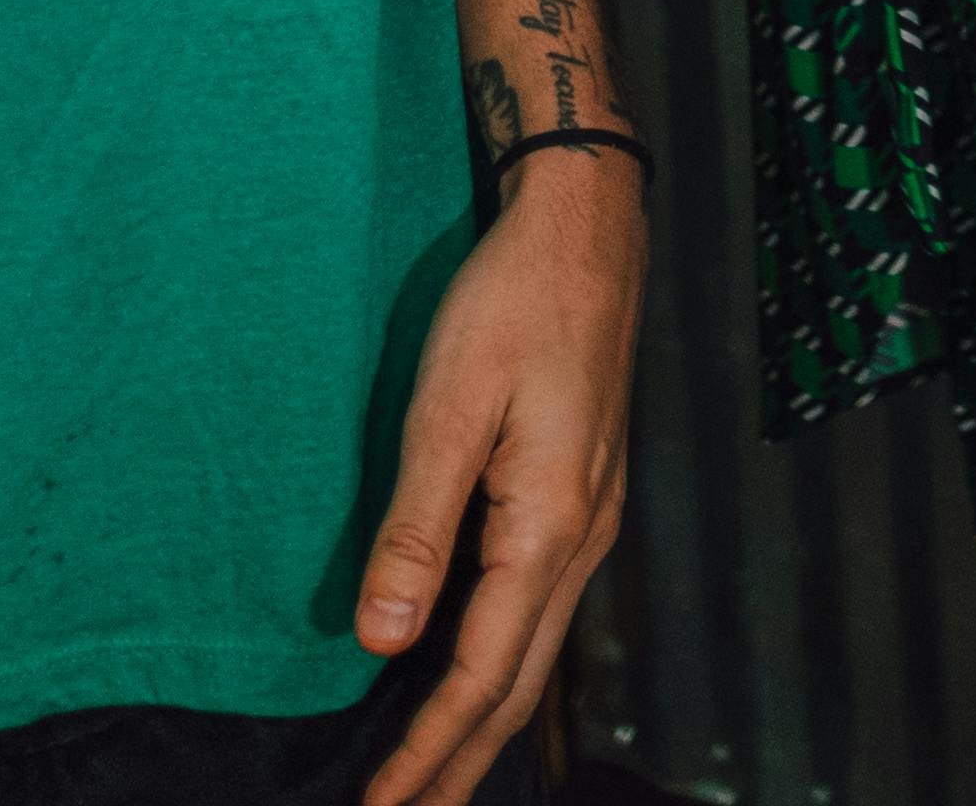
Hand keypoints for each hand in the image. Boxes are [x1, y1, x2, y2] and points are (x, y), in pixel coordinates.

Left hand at [352, 143, 640, 805]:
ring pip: (534, 653)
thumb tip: (384, 639)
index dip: (426, 753)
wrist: (588, 225)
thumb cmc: (515, 303)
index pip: (482, 675)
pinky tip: (468, 675)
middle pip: (519, 685)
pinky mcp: (580, 496)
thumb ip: (417, 530)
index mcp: (550, 527)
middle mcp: (584, 538)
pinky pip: (539, 611)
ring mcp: (591, 519)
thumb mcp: (448, 409)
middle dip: (459, 765)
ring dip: (479, 724)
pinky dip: (498, 668)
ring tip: (428, 775)